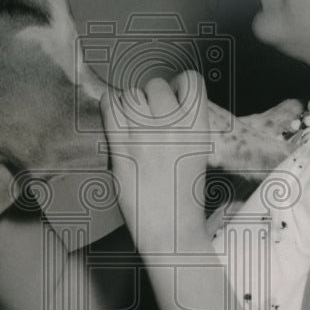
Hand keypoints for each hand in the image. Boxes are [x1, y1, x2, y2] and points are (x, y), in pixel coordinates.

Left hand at [99, 71, 210, 250]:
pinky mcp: (121, 148)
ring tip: (133, 119)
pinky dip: (110, 105)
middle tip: (150, 115)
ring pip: (132, 94)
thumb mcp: (198, 151)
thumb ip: (186, 124)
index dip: (180, 85)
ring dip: (131, 103)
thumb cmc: (183, 195)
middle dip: (153, 96)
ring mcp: (145, 137)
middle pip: (157, 85)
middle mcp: (173, 128)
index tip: (174, 95)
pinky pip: (110, 107)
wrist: (170, 229)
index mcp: (198, 128)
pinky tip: (115, 114)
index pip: (192, 80)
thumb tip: (167, 100)